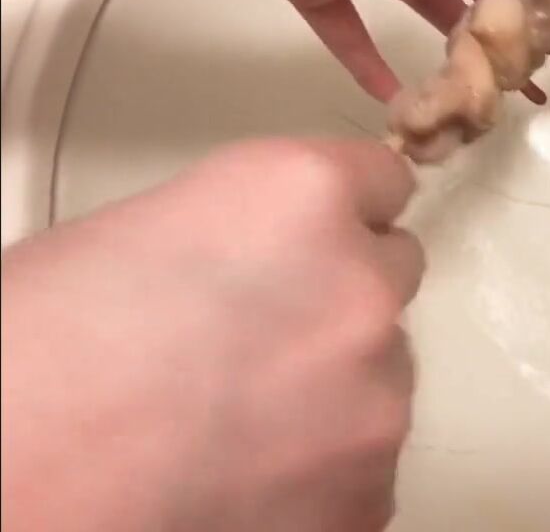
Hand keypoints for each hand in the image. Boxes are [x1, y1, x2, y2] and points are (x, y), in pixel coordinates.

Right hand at [1, 139, 423, 531]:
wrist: (15, 487)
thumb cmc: (36, 356)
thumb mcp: (144, 235)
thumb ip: (247, 229)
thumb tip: (278, 255)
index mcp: (301, 196)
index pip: (381, 180)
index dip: (345, 209)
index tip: (330, 230)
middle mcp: (360, 288)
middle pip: (389, 274)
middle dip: (339, 294)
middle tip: (264, 331)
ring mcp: (377, 397)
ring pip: (383, 369)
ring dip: (335, 382)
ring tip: (239, 415)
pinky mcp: (370, 492)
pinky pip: (366, 455)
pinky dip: (325, 461)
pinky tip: (249, 470)